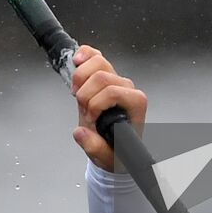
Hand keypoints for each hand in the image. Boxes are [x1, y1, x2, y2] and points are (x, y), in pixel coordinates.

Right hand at [71, 44, 146, 171]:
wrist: (115, 145)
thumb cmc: (117, 148)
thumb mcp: (107, 157)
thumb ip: (94, 147)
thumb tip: (81, 133)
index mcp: (135, 103)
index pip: (112, 92)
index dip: (95, 104)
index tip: (90, 119)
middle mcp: (127, 87)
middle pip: (102, 75)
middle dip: (85, 94)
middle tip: (83, 110)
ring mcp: (116, 78)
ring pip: (98, 61)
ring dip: (80, 78)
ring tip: (78, 94)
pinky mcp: (104, 73)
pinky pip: (94, 55)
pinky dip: (83, 55)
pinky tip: (76, 61)